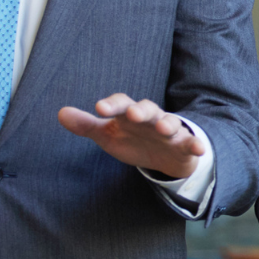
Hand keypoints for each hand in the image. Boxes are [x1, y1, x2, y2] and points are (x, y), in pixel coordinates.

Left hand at [57, 94, 207, 178]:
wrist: (165, 155)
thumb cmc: (134, 139)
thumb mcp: (109, 134)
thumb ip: (87, 125)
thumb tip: (61, 113)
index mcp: (130, 114)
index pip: (121, 104)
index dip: (111, 105)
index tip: (99, 109)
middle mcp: (150, 119)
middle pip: (147, 109)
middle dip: (141, 111)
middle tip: (133, 114)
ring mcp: (169, 131)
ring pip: (170, 123)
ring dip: (167, 124)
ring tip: (164, 129)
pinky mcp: (184, 145)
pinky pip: (190, 143)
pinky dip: (195, 144)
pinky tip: (198, 148)